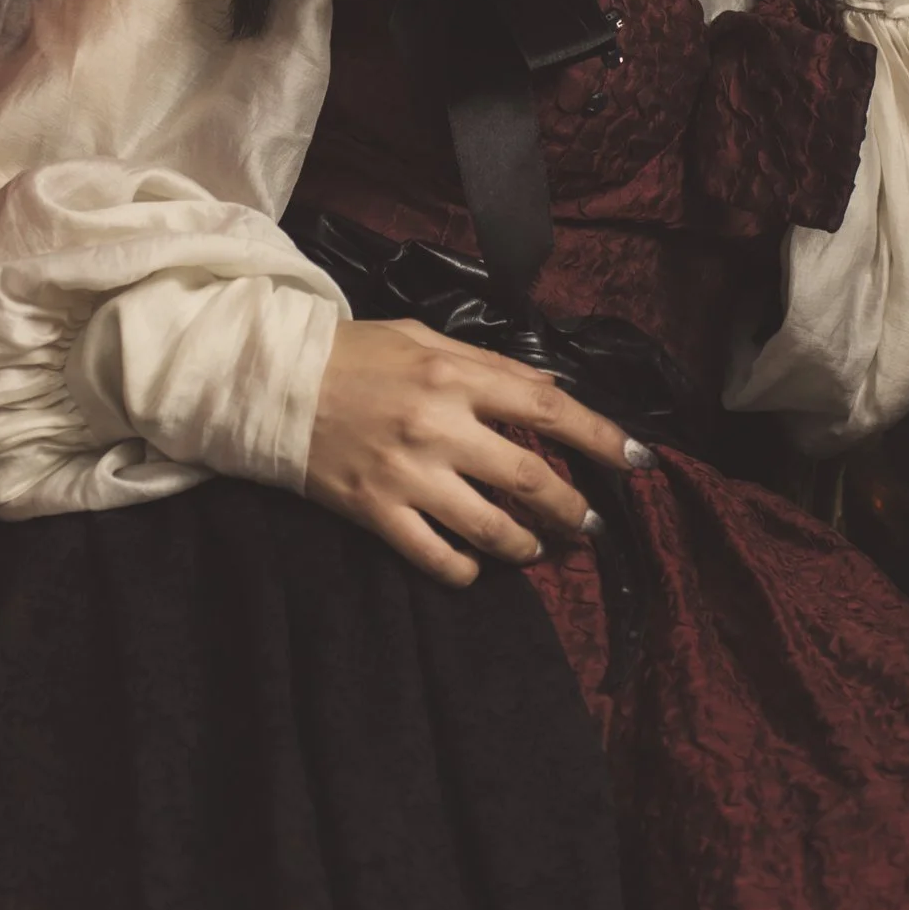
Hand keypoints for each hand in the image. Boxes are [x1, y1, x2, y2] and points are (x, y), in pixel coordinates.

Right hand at [304, 317, 650, 587]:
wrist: (271, 384)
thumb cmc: (353, 355)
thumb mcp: (424, 339)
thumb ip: (490, 364)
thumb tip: (552, 387)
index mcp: (454, 376)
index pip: (547, 408)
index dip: (600, 436)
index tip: (637, 459)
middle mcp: (438, 427)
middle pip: (530, 479)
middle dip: (573, 510)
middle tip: (590, 524)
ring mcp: (407, 475)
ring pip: (490, 528)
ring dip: (526, 546)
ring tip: (536, 548)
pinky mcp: (376, 511)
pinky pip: (436, 557)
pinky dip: (466, 570)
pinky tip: (475, 566)